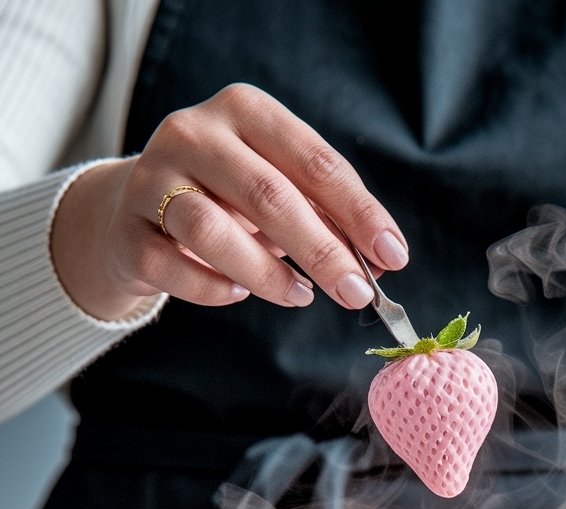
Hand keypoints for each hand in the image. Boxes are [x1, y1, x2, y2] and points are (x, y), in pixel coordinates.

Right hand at [50, 84, 408, 320]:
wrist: (135, 213)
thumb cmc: (225, 201)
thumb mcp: (278, 192)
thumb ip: (325, 216)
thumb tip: (382, 260)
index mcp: (245, 111)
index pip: (314, 162)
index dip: (359, 212)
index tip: (392, 255)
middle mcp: (195, 133)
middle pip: (269, 195)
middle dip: (323, 250)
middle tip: (357, 292)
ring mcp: (152, 179)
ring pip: (211, 229)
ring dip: (266, 272)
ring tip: (299, 295)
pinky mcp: (127, 230)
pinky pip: (170, 265)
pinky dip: (211, 287)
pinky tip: (238, 294)